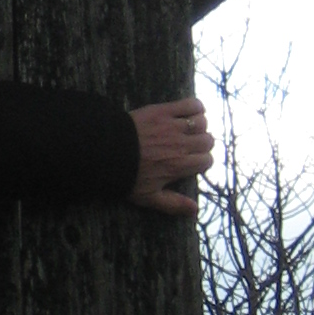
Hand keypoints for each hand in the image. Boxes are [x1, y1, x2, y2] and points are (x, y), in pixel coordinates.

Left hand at [128, 98, 211, 214]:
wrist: (105, 150)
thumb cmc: (126, 175)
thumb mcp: (149, 197)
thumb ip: (173, 204)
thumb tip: (195, 210)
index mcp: (180, 165)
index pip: (207, 161)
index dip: (201, 161)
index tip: (192, 161)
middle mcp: (181, 145)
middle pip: (208, 141)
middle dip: (202, 144)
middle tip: (190, 145)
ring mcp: (173, 125)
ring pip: (202, 122)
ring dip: (199, 126)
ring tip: (189, 129)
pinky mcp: (163, 110)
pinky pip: (190, 104)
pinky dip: (196, 107)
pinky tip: (191, 111)